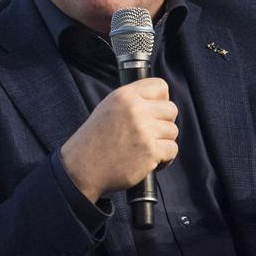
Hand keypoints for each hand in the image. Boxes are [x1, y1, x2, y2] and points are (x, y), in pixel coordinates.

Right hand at [60, 78, 177, 201]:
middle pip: (171, 109)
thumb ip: (132, 102)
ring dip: (163, 142)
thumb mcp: (108, 108)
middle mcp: (135, 109)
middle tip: (150, 134)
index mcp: (124, 96)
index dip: (161, 100)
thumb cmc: (95, 141)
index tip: (155, 112)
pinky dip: (165, 158)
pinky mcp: (150, 151)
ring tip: (147, 149)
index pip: (160, 86)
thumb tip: (159, 102)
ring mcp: (144, 130)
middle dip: (164, 123)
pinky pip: (172, 150)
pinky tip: (151, 161)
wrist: (82, 168)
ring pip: (173, 131)